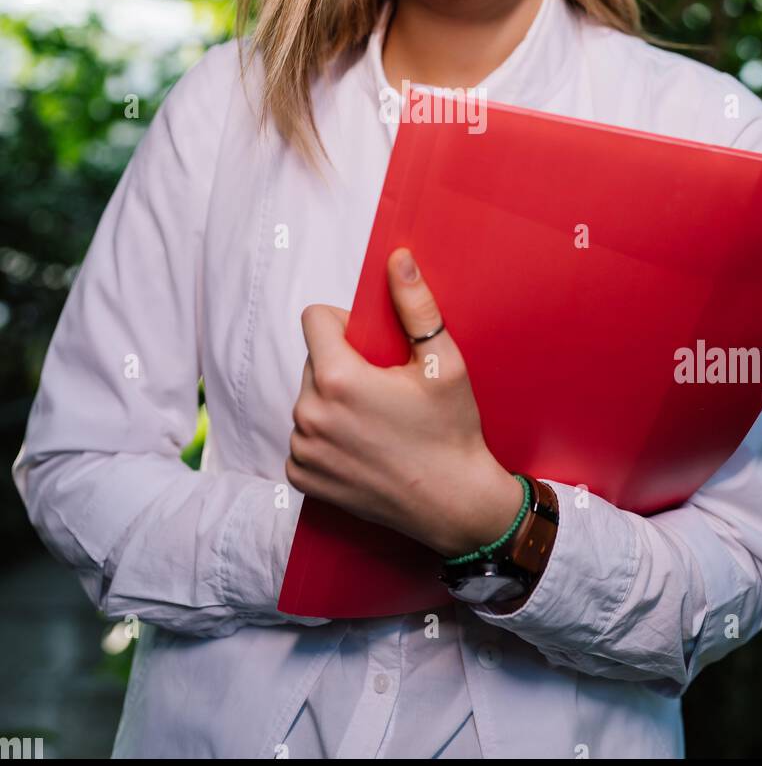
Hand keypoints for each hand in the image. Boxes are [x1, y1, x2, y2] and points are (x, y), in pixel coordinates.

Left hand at [285, 247, 524, 556]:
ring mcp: (303, 449)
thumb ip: (415, 306)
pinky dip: (326, 438)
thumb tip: (398, 259)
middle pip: (313, 360)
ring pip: (308, 399)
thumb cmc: (452, 431)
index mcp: (338, 378)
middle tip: (384, 388)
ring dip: (333, 402)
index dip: (344, 323)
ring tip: (376, 421)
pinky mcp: (302, 477)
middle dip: (342, 364)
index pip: (314, 319)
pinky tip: (362, 448)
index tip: (373, 345)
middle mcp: (309, 413)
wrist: (455, 505)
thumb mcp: (443, 363)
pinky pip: (303, 439)